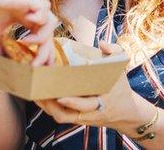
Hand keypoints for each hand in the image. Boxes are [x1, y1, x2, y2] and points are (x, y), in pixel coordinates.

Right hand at [0, 0, 56, 64]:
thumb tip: (2, 64)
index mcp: (25, 18)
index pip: (43, 36)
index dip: (45, 52)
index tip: (40, 67)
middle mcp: (30, 12)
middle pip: (50, 33)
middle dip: (46, 52)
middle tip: (36, 65)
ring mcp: (29, 4)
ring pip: (52, 21)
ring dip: (43, 36)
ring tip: (25, 42)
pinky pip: (45, 8)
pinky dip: (39, 19)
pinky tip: (25, 25)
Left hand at [34, 42, 153, 131]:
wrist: (127, 113)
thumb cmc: (121, 87)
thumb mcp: (122, 68)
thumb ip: (115, 52)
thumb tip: (102, 44)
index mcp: (103, 100)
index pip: (87, 105)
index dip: (73, 102)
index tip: (60, 96)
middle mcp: (92, 112)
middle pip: (69, 115)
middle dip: (53, 105)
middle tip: (40, 92)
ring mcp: (84, 118)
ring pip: (62, 117)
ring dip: (48, 107)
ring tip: (36, 93)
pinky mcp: (78, 119)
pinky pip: (62, 117)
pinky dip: (50, 108)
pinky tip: (40, 96)